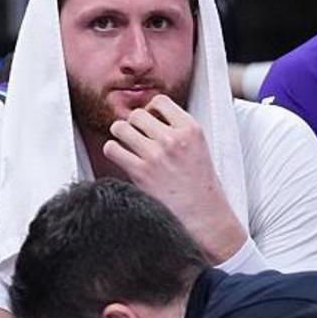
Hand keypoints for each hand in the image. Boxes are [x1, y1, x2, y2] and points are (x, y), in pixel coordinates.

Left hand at [102, 94, 247, 262]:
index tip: (149, 121)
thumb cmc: (200, 184)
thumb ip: (178, 130)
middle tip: (135, 136)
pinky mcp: (140, 172)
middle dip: (132, 123)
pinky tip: (121, 158)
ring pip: (120, 127)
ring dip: (119, 135)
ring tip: (126, 145)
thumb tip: (150, 115)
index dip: (150, 109)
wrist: (204, 216)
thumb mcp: (199, 147)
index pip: (160, 101)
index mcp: (191, 129)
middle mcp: (173, 138)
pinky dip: (112, 151)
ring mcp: (155, 155)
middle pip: (136, 114)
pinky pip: (112, 149)